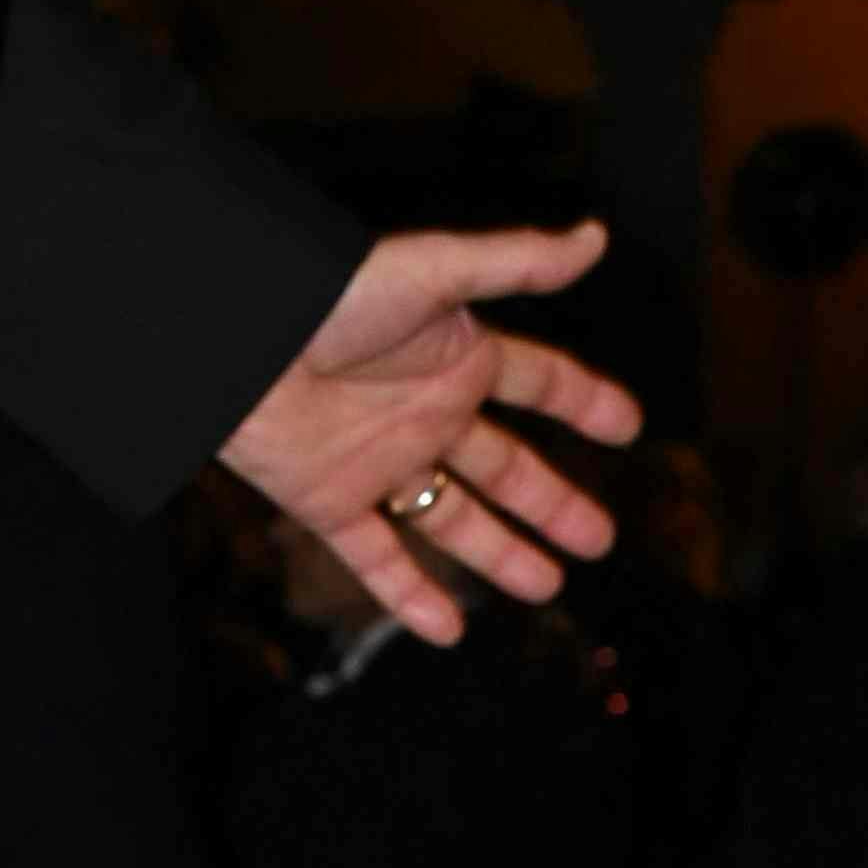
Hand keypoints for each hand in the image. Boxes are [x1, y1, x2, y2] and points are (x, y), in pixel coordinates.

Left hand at [220, 223, 634, 645]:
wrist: (238, 345)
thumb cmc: (331, 296)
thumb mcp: (435, 271)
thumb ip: (517, 263)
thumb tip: (594, 236)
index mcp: (458, 357)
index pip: (540, 383)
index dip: (585, 403)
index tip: (629, 427)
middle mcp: (426, 414)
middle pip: (506, 468)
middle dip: (553, 502)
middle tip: (601, 537)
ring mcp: (381, 462)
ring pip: (453, 520)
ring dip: (501, 554)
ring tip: (549, 585)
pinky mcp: (330, 502)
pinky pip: (377, 558)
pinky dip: (410, 597)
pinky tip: (449, 631)